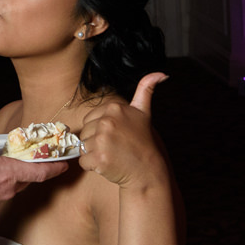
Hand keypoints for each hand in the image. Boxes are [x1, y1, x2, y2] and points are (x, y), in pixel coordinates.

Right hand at [0, 132, 67, 215]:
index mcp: (8, 173)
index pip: (40, 171)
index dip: (55, 167)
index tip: (65, 164)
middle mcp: (8, 188)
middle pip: (29, 178)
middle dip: (35, 168)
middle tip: (37, 158)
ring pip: (15, 184)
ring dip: (18, 174)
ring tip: (11, 163)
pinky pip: (3, 189)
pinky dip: (4, 180)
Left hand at [76, 72, 168, 186]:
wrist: (148, 170)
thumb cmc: (143, 142)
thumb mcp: (144, 112)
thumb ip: (146, 89)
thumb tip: (162, 74)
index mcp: (114, 108)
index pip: (90, 119)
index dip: (100, 129)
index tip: (116, 135)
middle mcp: (107, 121)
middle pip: (85, 132)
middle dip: (96, 142)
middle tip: (115, 147)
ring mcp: (102, 140)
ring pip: (83, 147)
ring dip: (94, 154)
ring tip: (113, 155)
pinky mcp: (99, 158)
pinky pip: (83, 161)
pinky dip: (93, 166)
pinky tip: (108, 164)